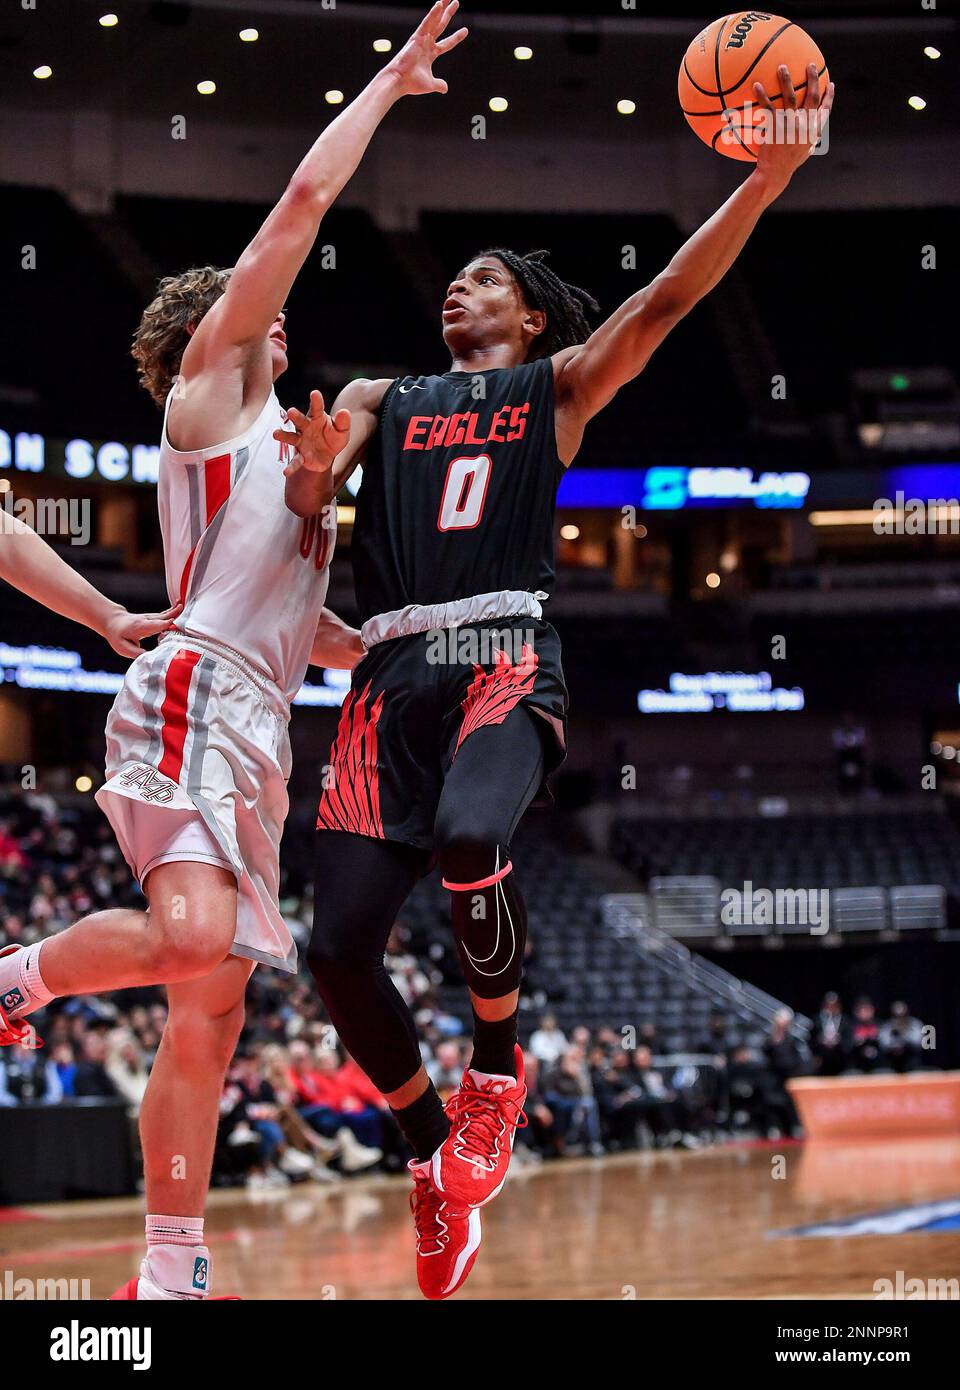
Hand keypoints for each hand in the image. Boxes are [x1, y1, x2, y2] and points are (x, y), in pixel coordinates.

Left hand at [102, 601, 181, 658]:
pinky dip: (173, 612)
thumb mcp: (123, 647)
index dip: (168, 624)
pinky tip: (180, 607)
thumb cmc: (117, 635)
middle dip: (175, 616)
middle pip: (163, 618)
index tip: (179, 624)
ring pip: (165, 615)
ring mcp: (150, 617)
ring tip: (185, 608)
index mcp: (141, 627)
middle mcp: (147, 620)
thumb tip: (150, 657)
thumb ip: (136, 653)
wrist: (112, 621)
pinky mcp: (152, 617)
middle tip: (186, 614)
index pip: (157, 625)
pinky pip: (164, 615)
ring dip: (176, 612)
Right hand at [274, 390, 350, 477]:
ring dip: (284, 435)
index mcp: (317, 418)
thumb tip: (344, 412)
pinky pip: (295, 461)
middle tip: (291, 411)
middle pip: (300, 420)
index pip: (317, 408)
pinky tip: (286, 471)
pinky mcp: (301, 456)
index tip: (315, 393)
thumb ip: (343, 422)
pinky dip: (291, 466)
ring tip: (275, 434)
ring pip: (291, 438)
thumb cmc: (332, 437)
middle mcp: (306, 428)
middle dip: (295, 416)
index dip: (316, 401)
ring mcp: (302, 441)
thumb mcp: (342, 431)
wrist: (327, 456)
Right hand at [386, 1, 468, 97]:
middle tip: (455, 2)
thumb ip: (439, 84)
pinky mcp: (416, 37)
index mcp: (430, 53)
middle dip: (448, 14)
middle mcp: (427, 43)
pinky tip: (439, 4)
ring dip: (442, 8)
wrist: (400, 81)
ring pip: (434, 20)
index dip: (456, 37)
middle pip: (441, 25)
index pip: (446, 43)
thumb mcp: (430, 84)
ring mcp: (422, 39)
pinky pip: (426, 23)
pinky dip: (432, 14)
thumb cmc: (412, 83)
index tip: (465, 30)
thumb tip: (445, 88)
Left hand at [752, 64, 834, 192]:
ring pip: (790, 95)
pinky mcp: (776, 126)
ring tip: (782, 67)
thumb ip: (808, 144)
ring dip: (786, 79)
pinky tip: (756, 85)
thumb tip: (812, 142)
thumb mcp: (803, 155)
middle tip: (810, 65)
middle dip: (813, 78)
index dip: (829, 96)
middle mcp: (805, 125)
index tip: (831, 85)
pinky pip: (768, 106)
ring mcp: (791, 124)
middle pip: (812, 96)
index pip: (825, 110)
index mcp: (814, 131)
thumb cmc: (787, 166)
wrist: (775, 174)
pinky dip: (762, 94)